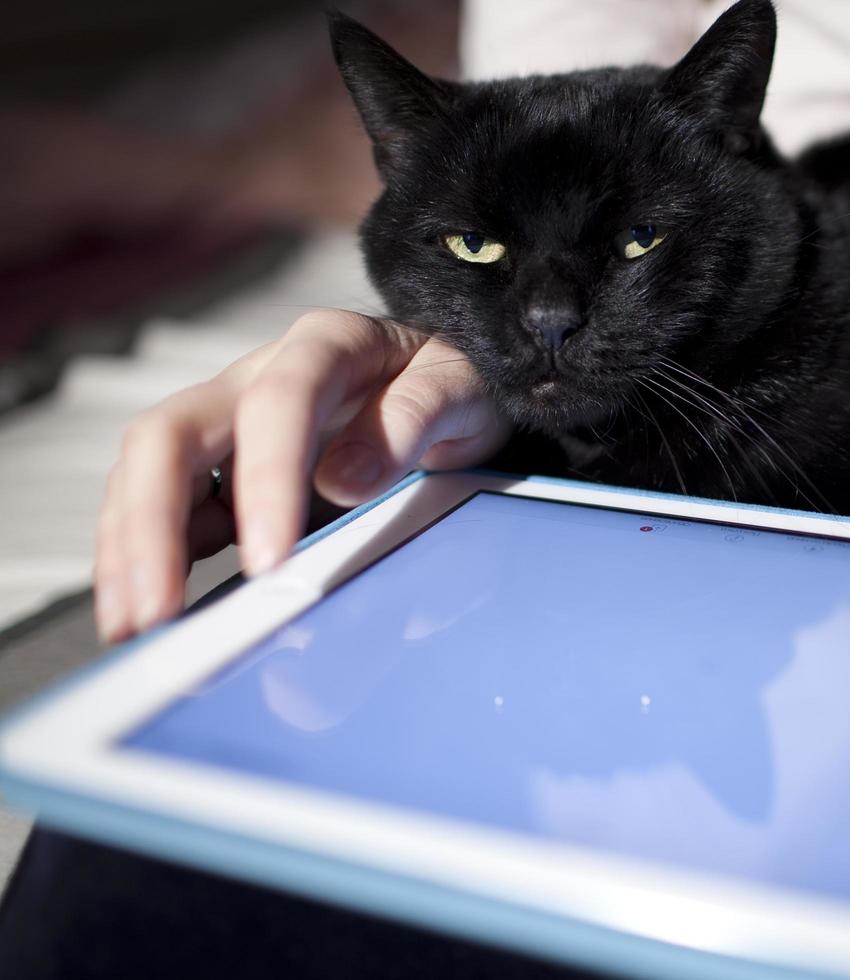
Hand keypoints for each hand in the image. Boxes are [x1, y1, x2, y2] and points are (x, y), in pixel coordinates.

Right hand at [94, 309, 507, 644]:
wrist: (445, 380)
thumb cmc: (453, 381)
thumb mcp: (459, 389)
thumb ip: (413, 421)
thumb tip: (343, 480)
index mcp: (325, 345)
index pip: (276, 404)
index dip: (264, 480)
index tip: (268, 560)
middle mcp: (258, 376)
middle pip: (171, 434)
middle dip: (151, 523)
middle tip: (157, 607)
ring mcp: (231, 421)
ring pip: (150, 472)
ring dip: (129, 549)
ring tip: (131, 624)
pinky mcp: (223, 466)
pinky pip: (167, 507)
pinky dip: (145, 557)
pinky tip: (143, 608)